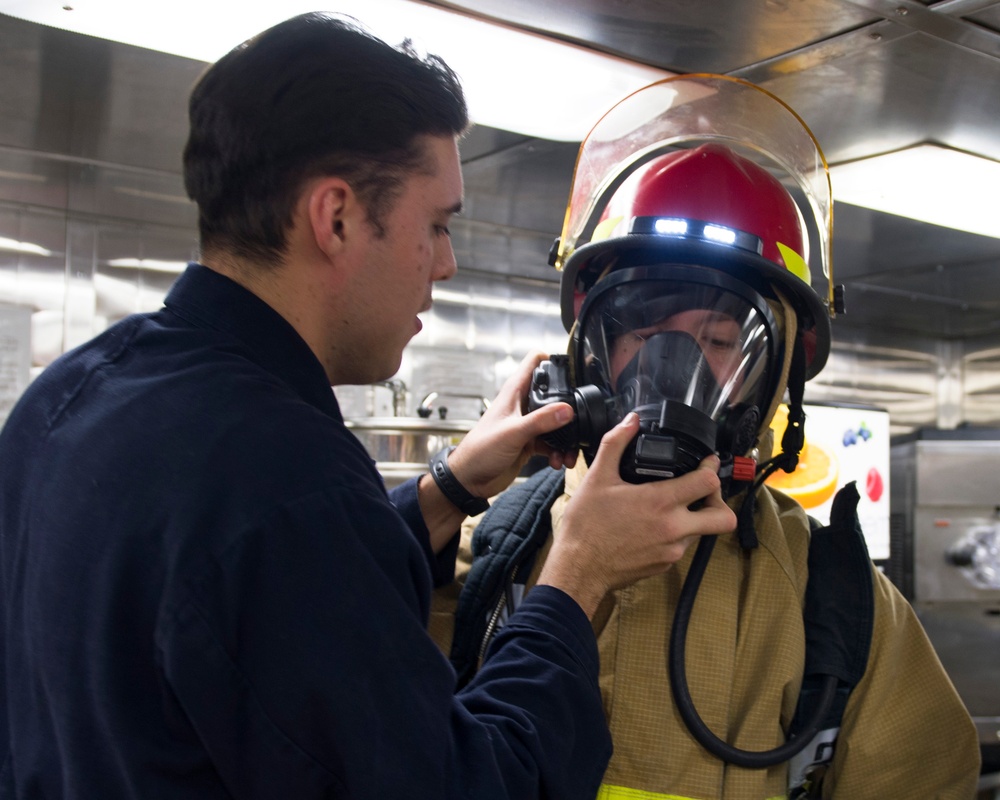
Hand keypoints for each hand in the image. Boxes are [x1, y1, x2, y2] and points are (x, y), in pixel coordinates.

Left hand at [445, 350, 579, 500]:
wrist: (470, 479)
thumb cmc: (479, 450)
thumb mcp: (513, 433)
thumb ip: (540, 421)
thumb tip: (566, 410)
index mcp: (514, 392)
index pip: (535, 362)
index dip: (553, 360)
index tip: (572, 371)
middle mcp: (522, 405)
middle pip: (552, 394)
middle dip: (568, 405)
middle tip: (579, 418)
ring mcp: (527, 423)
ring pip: (556, 422)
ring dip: (566, 436)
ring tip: (568, 451)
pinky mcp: (529, 442)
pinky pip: (552, 443)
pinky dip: (559, 451)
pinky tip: (558, 461)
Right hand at [537, 413, 735, 618]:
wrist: (579, 569)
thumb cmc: (586, 526)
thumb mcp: (597, 478)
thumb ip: (615, 444)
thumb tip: (630, 421)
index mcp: (660, 502)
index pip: (708, 482)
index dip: (711, 467)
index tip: (706, 461)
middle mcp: (673, 528)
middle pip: (723, 517)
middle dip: (718, 501)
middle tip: (701, 491)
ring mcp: (672, 550)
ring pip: (702, 531)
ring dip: (693, 517)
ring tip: (670, 507)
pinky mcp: (665, 565)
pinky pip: (681, 547)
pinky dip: (674, 534)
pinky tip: (652, 527)